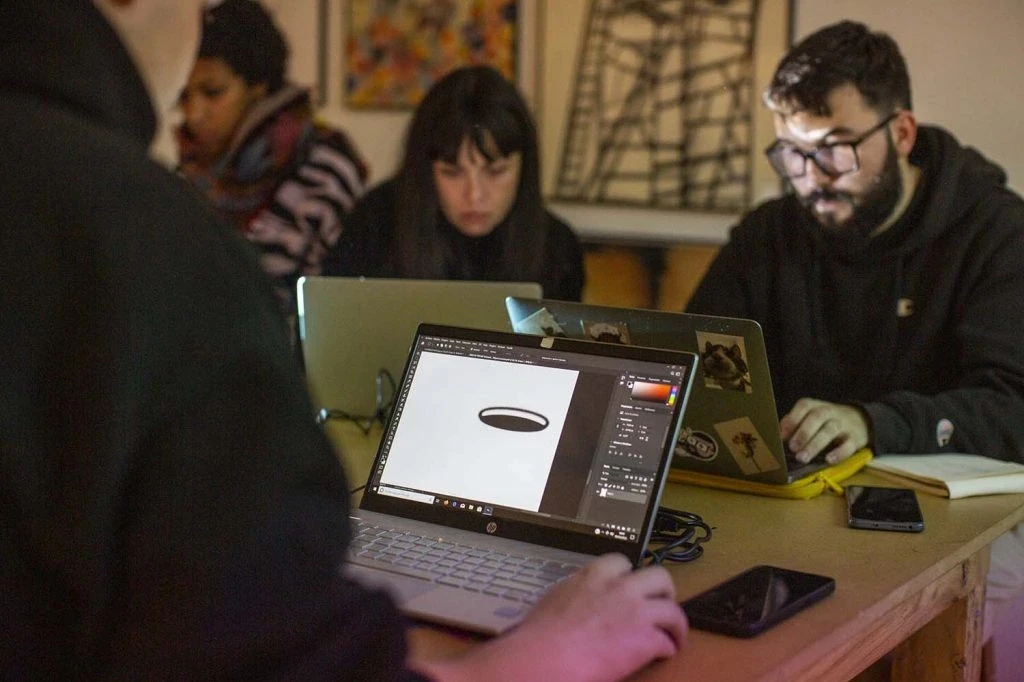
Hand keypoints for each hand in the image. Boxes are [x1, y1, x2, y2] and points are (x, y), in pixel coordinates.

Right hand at [412, 553, 687, 681]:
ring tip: (673, 637)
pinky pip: (668, 641)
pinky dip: (667, 649)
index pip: (621, 562)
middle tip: (660, 605)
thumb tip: (572, 608)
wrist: (545, 657)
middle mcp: (618, 587)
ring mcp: (635, 611)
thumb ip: (572, 598)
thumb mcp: (554, 603)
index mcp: (592, 576)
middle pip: (658, 576)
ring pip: (672, 609)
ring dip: (675, 624)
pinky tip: (661, 657)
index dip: (630, 576)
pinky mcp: (645, 638)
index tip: (630, 587)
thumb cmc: (538, 636)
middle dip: (664, 591)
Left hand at [779, 398, 870, 464]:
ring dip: (815, 445)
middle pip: (817, 417)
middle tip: (792, 448)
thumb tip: (778, 434)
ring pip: (830, 431)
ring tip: (802, 458)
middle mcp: (830, 412)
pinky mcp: (855, 439)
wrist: (860, 420)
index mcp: (816, 406)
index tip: (782, 436)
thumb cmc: (825, 421)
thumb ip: (794, 422)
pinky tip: (828, 460)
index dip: (792, 419)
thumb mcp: (810, 416)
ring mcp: (844, 425)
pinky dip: (839, 453)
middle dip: (803, 433)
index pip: (804, 406)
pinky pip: (848, 445)